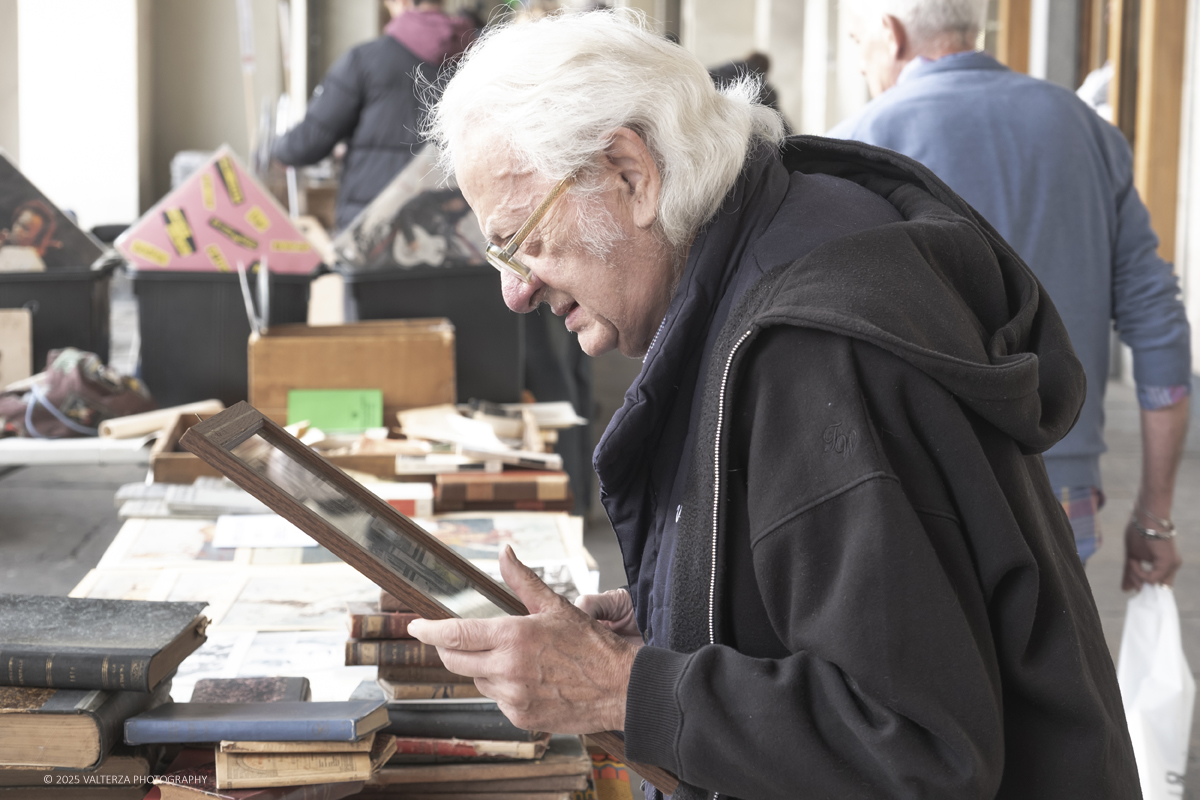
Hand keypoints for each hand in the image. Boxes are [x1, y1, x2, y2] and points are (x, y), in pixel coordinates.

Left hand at [407, 545, 637, 733]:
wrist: (620, 689)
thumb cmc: (592, 646)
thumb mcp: (557, 605)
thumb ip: (522, 580)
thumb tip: (505, 552)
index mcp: (513, 637)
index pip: (455, 635)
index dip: (429, 631)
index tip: (415, 626)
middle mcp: (507, 669)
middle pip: (455, 661)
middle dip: (448, 649)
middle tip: (451, 639)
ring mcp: (513, 697)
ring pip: (478, 680)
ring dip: (483, 667)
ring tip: (513, 657)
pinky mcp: (520, 718)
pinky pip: (498, 699)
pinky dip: (503, 687)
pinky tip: (527, 678)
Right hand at [1122, 520, 1181, 590]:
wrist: (1146, 516)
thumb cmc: (1139, 531)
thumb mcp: (1132, 556)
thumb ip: (1130, 572)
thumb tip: (1125, 589)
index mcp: (1165, 565)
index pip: (1159, 585)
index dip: (1147, 588)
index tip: (1133, 587)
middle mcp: (1171, 566)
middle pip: (1155, 587)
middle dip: (1140, 585)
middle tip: (1129, 582)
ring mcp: (1171, 565)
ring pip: (1153, 584)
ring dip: (1137, 577)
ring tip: (1131, 563)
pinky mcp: (1168, 563)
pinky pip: (1152, 578)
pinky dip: (1140, 573)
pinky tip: (1134, 562)